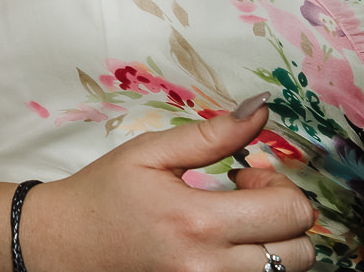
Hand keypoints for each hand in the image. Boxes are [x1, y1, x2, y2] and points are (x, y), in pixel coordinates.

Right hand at [23, 97, 317, 271]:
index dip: (279, 186)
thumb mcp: (150, 152)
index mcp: (197, 222)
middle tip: (244, 199)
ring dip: (274, 245)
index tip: (245, 175)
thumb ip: (211, 135)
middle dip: (284, 217)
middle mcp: (209, 268)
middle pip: (300, 252)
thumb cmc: (104, 193)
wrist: (63, 243)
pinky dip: (255, 265)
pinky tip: (225, 246)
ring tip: (234, 223)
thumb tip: (261, 108)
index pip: (290, 212)